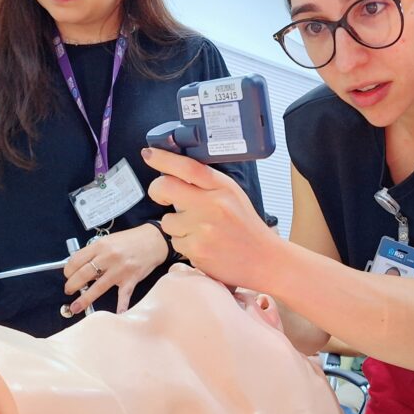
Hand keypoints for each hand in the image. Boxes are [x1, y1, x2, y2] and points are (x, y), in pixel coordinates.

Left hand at [62, 223, 168, 313]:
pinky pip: (123, 296)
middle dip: (72, 285)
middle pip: (83, 274)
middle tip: (68, 290)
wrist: (153, 241)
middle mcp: (108, 257)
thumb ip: (95, 252)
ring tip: (75, 307)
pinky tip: (116, 315)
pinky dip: (121, 307)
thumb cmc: (130, 240)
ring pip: (97, 288)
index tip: (67, 276)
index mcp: (100, 246)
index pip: (76, 260)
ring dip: (84, 299)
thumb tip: (79, 267)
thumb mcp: (109, 240)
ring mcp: (120, 270)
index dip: (68, 270)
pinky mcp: (131, 280)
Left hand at [142, 147, 279, 290]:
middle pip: (166, 187)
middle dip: (156, 190)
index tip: (149, 154)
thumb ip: (207, 184)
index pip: (188, 167)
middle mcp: (212, 205)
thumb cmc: (245, 227)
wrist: (264, 259)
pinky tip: (202, 245)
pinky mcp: (197, 250)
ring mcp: (203, 229)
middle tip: (160, 195)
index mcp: (222, 187)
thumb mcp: (233, 195)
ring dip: (175, 225)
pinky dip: (184, 244)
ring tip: (197, 230)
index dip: (163, 158)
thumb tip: (174, 173)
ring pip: (167, 220)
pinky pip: (175, 242)